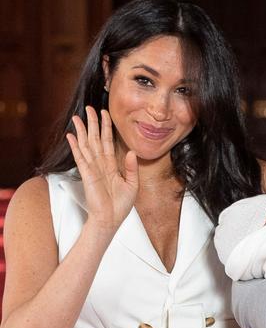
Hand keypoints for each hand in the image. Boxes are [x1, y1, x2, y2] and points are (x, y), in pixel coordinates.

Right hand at [66, 106, 137, 232]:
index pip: (108, 142)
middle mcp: (100, 164)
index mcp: (111, 165)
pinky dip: (76, 146)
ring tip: (77, 117)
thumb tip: (131, 151)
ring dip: (82, 131)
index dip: (107, 127)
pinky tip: (71, 136)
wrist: (111, 219)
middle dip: (93, 123)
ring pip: (87, 145)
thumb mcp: (132, 184)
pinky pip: (81, 157)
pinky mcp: (87, 175)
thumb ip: (131, 168)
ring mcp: (92, 169)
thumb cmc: (120, 205)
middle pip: (96, 139)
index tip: (105, 114)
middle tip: (89, 108)